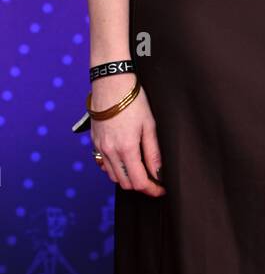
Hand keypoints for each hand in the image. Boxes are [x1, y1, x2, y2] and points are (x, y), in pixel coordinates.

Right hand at [90, 77, 164, 196]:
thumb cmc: (133, 101)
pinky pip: (103, 164)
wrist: (111, 83)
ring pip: (113, 176)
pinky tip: (125, 161)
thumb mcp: (150, 125)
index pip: (139, 182)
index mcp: (126, 148)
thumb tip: (158, 173)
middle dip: (141, 186)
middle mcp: (110, 152)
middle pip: (125, 183)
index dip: (152, 190)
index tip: (162, 190)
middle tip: (154, 181)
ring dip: (127, 178)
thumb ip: (153, 152)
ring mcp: (100, 147)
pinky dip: (115, 169)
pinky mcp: (94, 142)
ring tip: (142, 171)